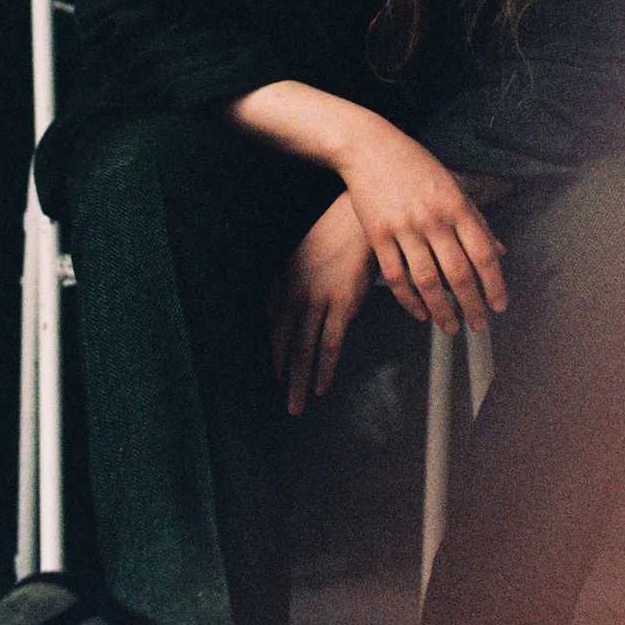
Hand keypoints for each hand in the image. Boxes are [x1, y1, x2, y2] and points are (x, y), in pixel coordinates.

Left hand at [270, 191, 375, 415]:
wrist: (360, 216)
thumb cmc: (336, 232)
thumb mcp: (304, 252)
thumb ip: (293, 276)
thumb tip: (283, 296)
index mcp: (284, 280)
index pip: (268, 323)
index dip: (266, 351)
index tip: (264, 373)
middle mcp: (295, 293)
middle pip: (281, 342)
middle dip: (278, 374)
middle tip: (274, 400)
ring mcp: (318, 300)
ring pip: (303, 350)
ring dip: (298, 382)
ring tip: (294, 408)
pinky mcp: (342, 304)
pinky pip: (330, 344)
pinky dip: (324, 368)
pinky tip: (321, 388)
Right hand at [336, 123, 507, 335]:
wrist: (368, 147)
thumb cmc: (414, 164)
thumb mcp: (452, 185)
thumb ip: (476, 219)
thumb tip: (500, 251)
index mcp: (456, 205)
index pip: (483, 254)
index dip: (495, 284)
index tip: (500, 306)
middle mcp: (433, 219)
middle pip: (458, 273)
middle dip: (472, 305)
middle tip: (480, 325)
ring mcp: (404, 228)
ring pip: (427, 281)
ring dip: (442, 310)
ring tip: (451, 327)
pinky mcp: (378, 235)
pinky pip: (396, 276)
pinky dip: (409, 300)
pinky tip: (420, 312)